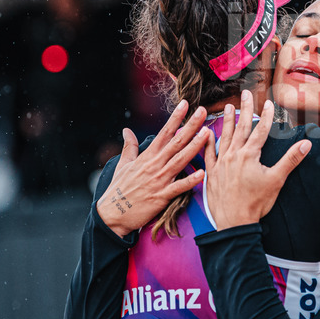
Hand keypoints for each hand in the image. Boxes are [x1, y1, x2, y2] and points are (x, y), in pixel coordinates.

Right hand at [97, 100, 209, 237]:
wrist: (112, 214)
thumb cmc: (119, 189)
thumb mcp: (123, 165)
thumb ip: (129, 146)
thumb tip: (127, 130)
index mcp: (147, 156)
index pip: (165, 132)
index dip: (176, 117)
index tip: (186, 104)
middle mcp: (155, 165)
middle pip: (176, 142)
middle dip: (191, 126)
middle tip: (203, 111)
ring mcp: (159, 180)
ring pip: (180, 160)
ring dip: (194, 146)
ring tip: (207, 133)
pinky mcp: (161, 196)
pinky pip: (179, 187)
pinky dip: (190, 180)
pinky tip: (202, 173)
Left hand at [204, 90, 311, 228]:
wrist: (234, 222)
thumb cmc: (256, 203)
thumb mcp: (277, 180)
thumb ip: (291, 160)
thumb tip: (307, 144)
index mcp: (250, 155)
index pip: (260, 130)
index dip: (266, 115)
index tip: (269, 102)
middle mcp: (234, 155)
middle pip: (242, 128)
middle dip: (245, 109)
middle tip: (245, 94)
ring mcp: (221, 163)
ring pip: (224, 136)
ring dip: (227, 121)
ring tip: (227, 107)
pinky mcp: (212, 173)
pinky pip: (208, 154)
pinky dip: (208, 142)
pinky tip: (207, 133)